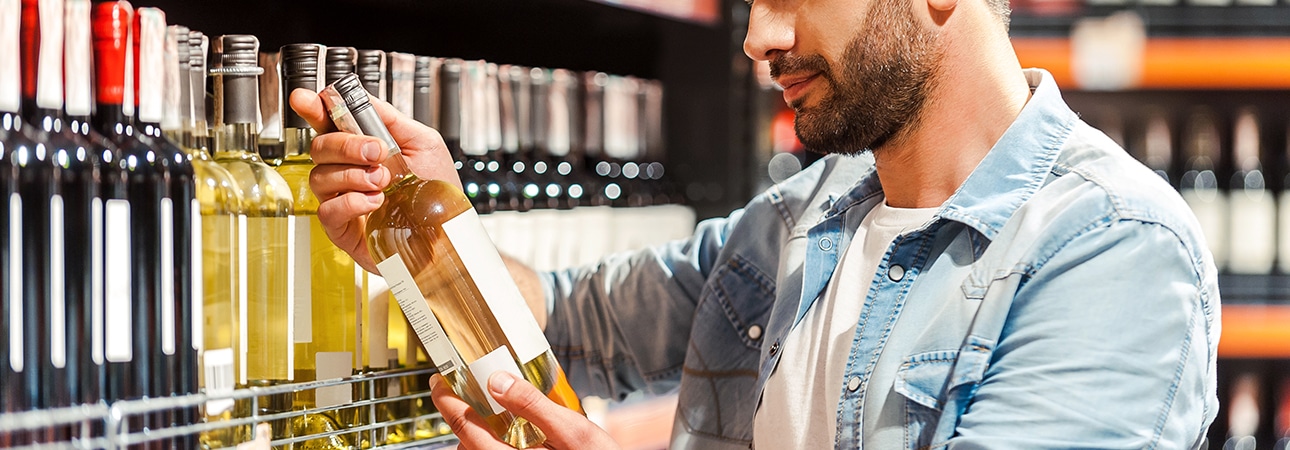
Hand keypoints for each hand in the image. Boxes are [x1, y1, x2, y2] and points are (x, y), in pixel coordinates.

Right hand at [287, 88, 461, 272]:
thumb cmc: (436, 190)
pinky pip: (327, 210)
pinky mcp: (342, 229)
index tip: (307, 100)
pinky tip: (375, 202)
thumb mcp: (423, 144)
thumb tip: (363, 100)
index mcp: (362, 149)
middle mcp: (347, 172)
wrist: (447, 229)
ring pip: (320, 177)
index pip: (329, 124)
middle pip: (319, 147)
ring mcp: (341, 199)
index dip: (314, 110)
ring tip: (383, 181)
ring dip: (353, 175)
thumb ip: (391, 120)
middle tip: (377, 152)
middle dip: (346, 145)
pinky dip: (351, 202)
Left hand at [431, 372, 619, 449]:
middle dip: (464, 416)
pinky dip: (494, 441)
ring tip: (494, 410)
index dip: (447, 400)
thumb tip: (497, 381)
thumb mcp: (572, 430)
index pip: (464, 426)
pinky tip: (516, 433)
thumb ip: (533, 405)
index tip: (439, 381)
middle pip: (466, 442)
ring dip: (479, 432)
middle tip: (467, 390)